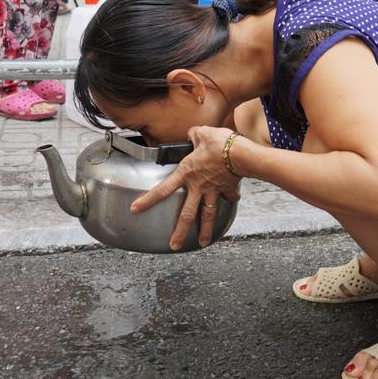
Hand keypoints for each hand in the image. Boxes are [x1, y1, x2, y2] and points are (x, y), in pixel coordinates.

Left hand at [130, 126, 242, 249]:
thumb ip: (194, 135)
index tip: (135, 209)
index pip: (162, 190)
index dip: (147, 200)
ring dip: (205, 230)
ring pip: (207, 215)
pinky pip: (228, 197)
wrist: (241, 154)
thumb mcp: (202, 134)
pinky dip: (230, 199)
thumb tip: (192, 133)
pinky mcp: (227, 189)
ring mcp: (213, 191)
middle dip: (180, 232)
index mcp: (186, 174)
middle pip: (186, 214)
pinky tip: (232, 201)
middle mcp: (198, 187)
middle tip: (174, 245)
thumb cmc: (220, 144)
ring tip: (203, 242)